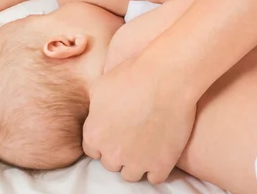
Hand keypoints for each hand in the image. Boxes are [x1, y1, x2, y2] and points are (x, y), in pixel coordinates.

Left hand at [83, 58, 196, 183]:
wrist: (164, 79)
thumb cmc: (131, 77)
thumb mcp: (99, 88)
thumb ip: (93, 110)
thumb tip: (95, 116)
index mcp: (93, 135)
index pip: (92, 150)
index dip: (104, 141)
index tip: (114, 133)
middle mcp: (111, 153)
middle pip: (110, 163)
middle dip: (119, 151)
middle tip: (131, 136)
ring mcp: (136, 162)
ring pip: (130, 174)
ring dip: (136, 163)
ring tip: (145, 147)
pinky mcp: (161, 164)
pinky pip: (154, 178)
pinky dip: (157, 168)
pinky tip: (159, 154)